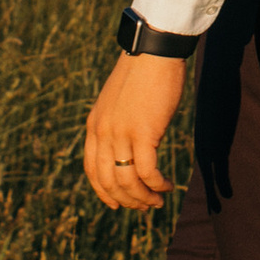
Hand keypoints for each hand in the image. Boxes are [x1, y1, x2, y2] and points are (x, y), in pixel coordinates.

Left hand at [84, 50, 188, 208]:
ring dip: (144, 197)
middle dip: (127, 200)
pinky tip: (167, 186)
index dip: (104, 193)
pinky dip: (157, 185)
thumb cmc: (141, 75)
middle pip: (109, 181)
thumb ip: (116, 125)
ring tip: (158, 201)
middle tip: (145, 206)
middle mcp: (103, 133)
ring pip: (128, 181)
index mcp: (94, 127)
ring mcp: (121, 134)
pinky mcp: (143, 133)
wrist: (153, 53)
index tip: (118, 204)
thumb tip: (127, 148)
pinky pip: (148, 171)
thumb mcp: (117, 103)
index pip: (92, 171)